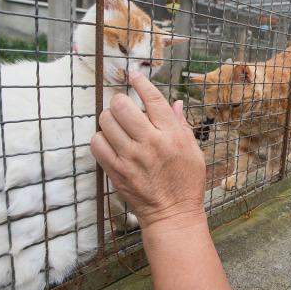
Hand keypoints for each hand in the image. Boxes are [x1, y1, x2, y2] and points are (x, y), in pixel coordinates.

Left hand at [90, 71, 206, 229]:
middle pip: (122, 106)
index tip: (134, 76)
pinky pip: (97, 144)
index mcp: (172, 136)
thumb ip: (181, 125)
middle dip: (121, 101)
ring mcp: (130, 158)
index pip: (152, 99)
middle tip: (124, 107)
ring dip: (109, 118)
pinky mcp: (116, 171)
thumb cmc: (186, 182)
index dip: (140, 83)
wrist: (172, 213)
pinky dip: (100, 138)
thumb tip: (175, 102)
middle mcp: (150, 144)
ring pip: (106, 122)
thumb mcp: (194, 150)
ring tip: (116, 124)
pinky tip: (109, 141)